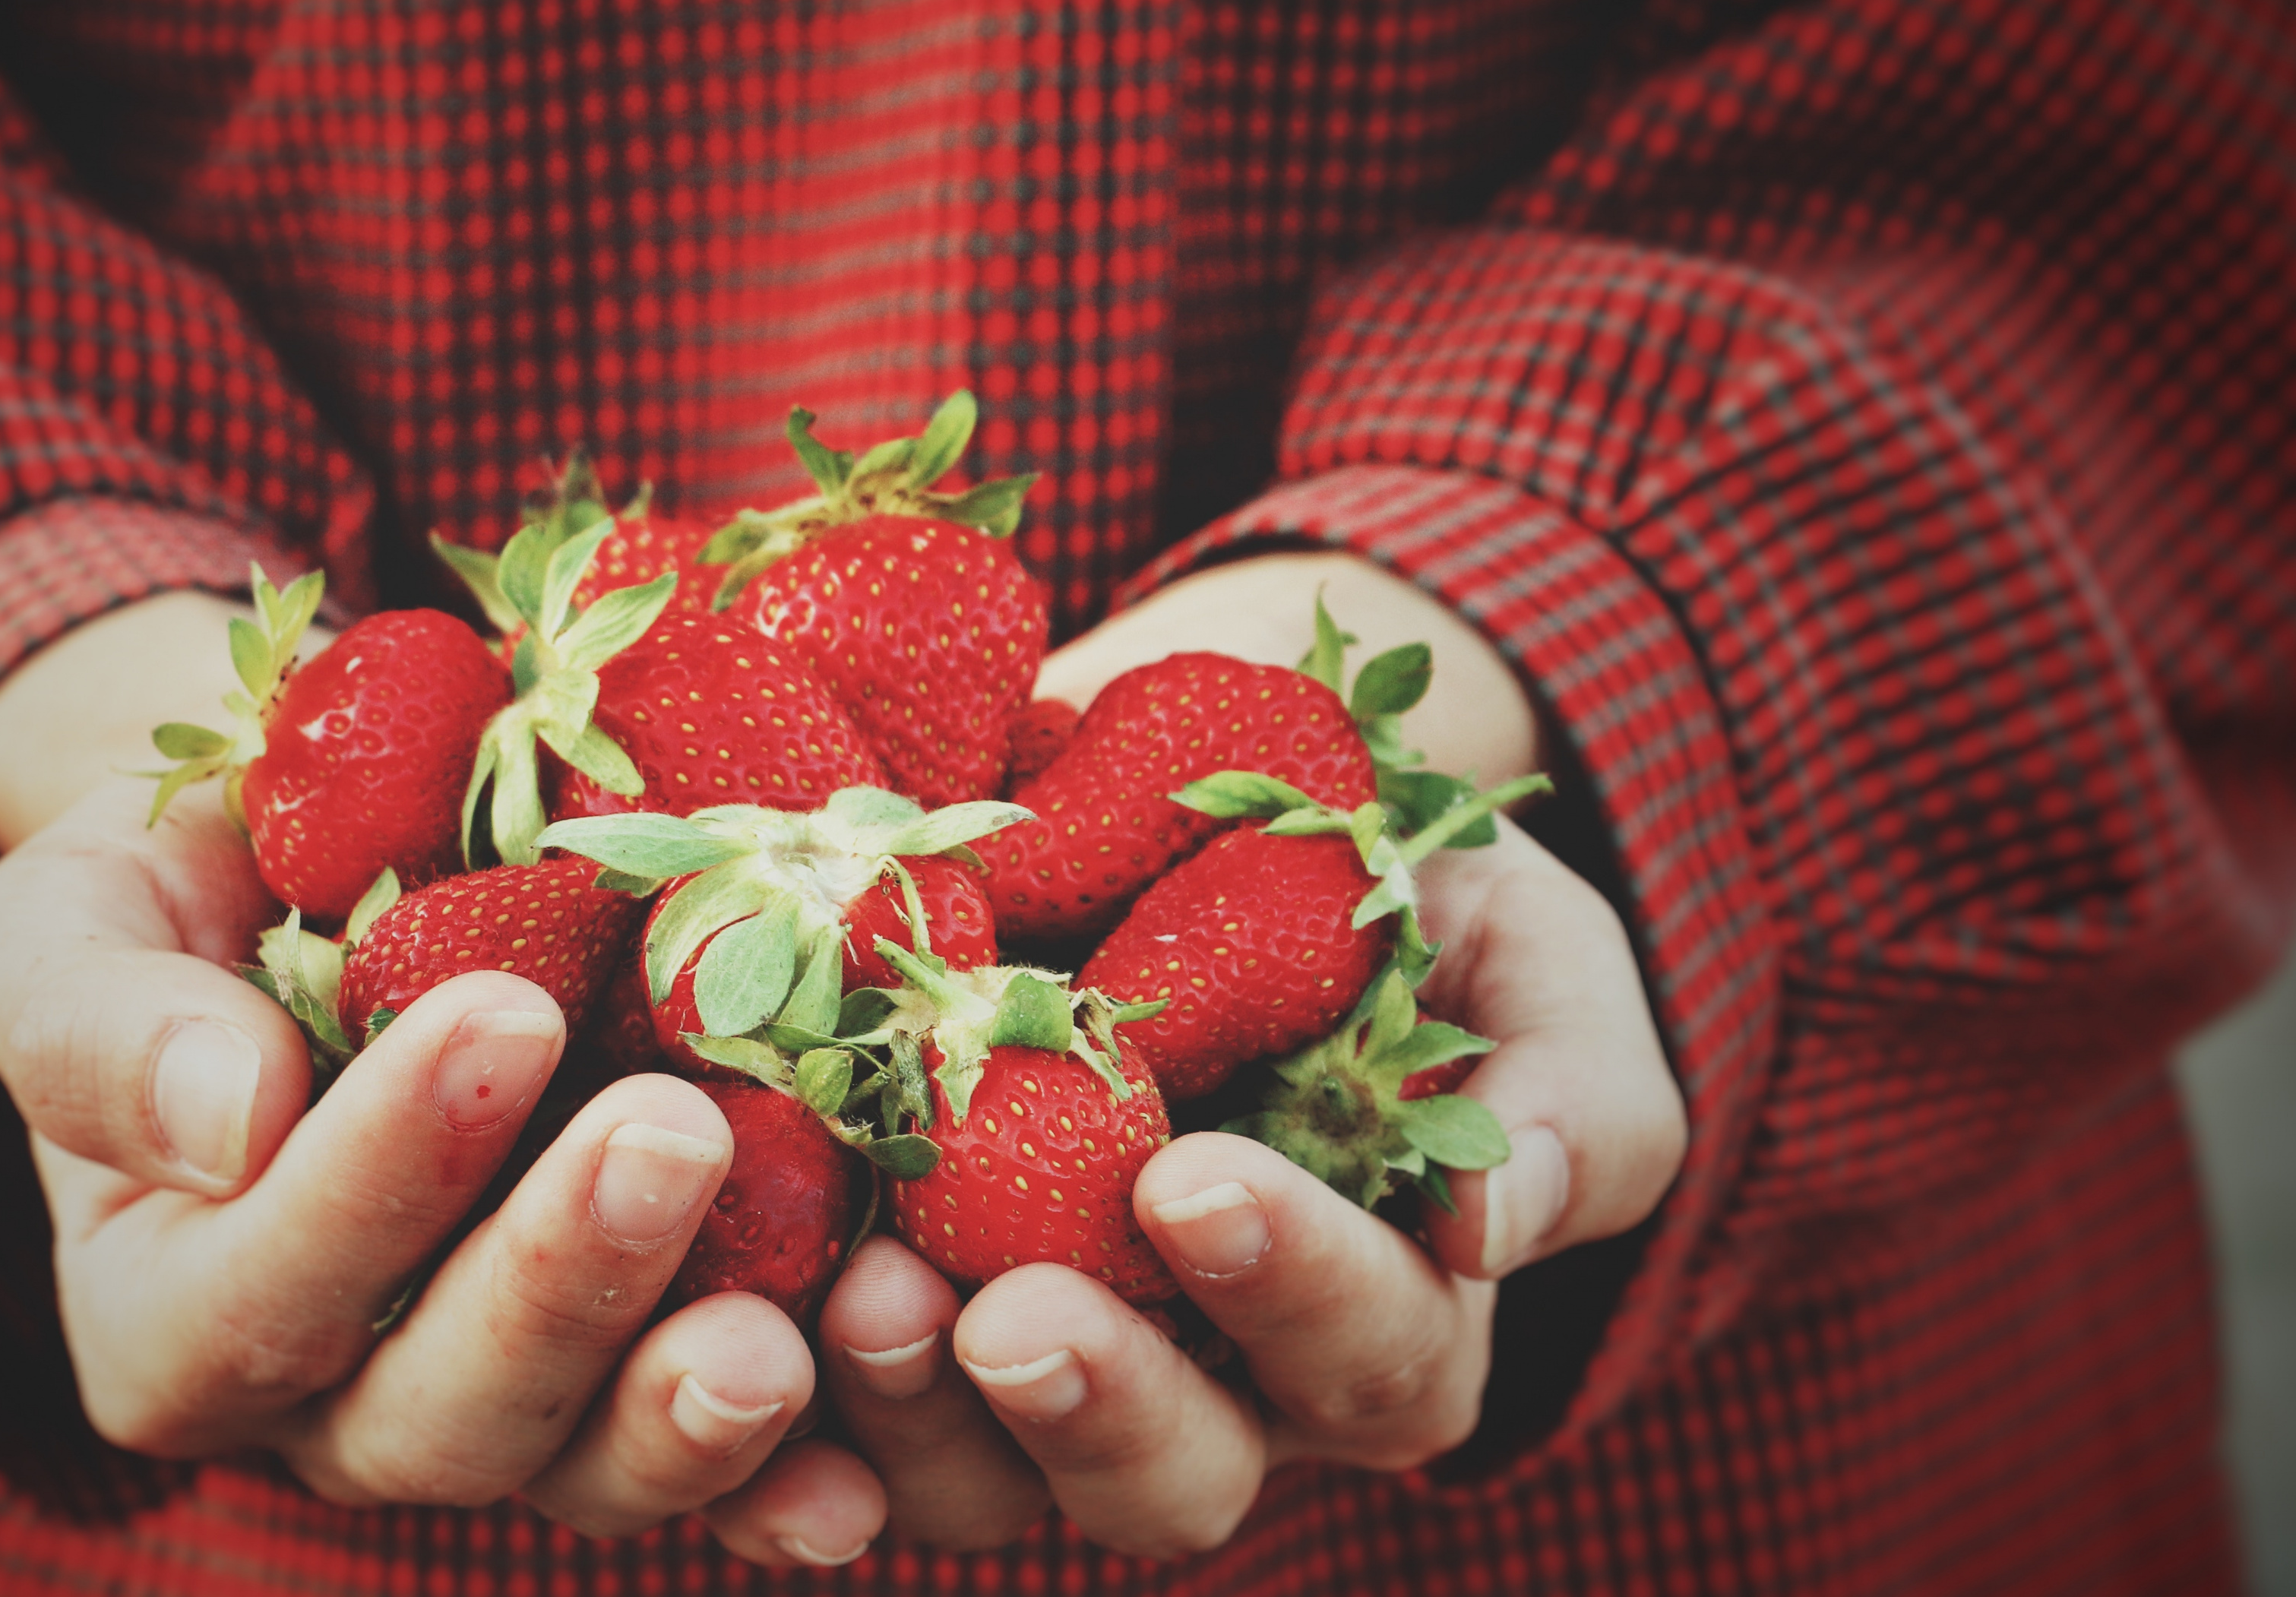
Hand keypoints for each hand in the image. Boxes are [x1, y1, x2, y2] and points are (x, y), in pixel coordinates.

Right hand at [0, 593, 888, 1558]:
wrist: (315, 886)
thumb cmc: (174, 903)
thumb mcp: (71, 927)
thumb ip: (99, 1027)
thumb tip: (224, 1114)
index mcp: (171, 1312)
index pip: (258, 1287)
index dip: (377, 1176)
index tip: (500, 1012)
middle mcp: (331, 1403)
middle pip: (439, 1413)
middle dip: (560, 1283)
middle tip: (671, 1133)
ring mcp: (503, 1410)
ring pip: (587, 1469)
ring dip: (686, 1413)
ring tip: (783, 1333)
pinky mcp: (637, 1384)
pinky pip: (718, 1473)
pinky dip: (793, 1478)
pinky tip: (865, 1474)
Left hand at [808, 552, 1684, 1556]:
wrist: (1200, 813)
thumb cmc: (1398, 903)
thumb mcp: (1528, 964)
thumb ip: (1569, 1095)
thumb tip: (1496, 1226)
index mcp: (1379, 1320)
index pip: (1368, 1354)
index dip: (1292, 1287)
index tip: (1197, 1180)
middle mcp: (1209, 1383)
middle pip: (1170, 1477)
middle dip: (1093, 1405)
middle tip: (1010, 1311)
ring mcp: (1034, 1362)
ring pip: (978, 1482)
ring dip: (914, 1411)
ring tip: (859, 1288)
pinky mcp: (887, 1315)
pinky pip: (823, 1417)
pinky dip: (774, 1398)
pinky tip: (726, 1323)